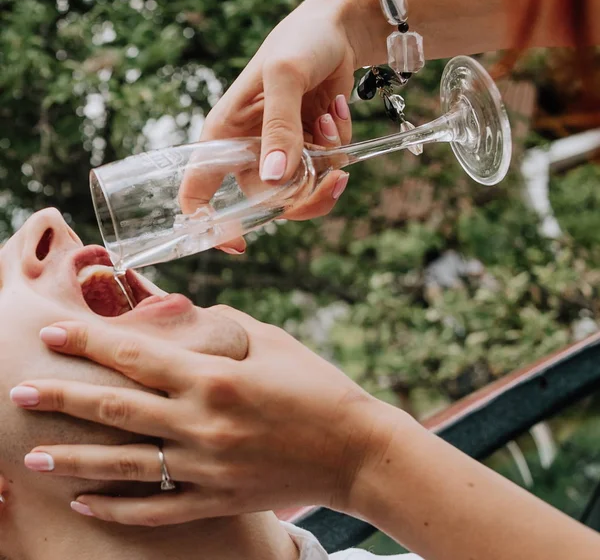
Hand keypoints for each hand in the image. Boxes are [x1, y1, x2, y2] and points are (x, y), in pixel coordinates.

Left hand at [13, 307, 390, 525]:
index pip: (137, 356)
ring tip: (31, 454)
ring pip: (125, 464)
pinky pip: (157, 508)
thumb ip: (220, 326)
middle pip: (117, 408)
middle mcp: (203, 423)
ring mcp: (207, 467)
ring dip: (74, 459)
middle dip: (64, 397)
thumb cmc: (315, 384)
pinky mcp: (217, 499)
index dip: (90, 342)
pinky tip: (85, 502)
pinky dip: (118, 507)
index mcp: (215, 377)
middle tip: (19, 389)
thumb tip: (181, 318)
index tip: (52, 334)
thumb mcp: (271, 341)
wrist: (353, 449)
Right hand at [185, 0, 363, 252]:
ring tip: (327, 119)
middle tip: (332, 176)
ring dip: (327, 159)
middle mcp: (249, 151)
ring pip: (303, 191)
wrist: (336, 31)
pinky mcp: (308, 150)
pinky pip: (327, 169)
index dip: (209, 223)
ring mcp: (280, 153)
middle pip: (268, 203)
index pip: (197, 189)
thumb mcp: (283, 76)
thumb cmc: (298, 42)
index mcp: (224, 136)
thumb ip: (279, 128)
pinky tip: (334, 111)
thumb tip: (276, 180)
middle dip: (306, 194)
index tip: (237, 244)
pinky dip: (339, 145)